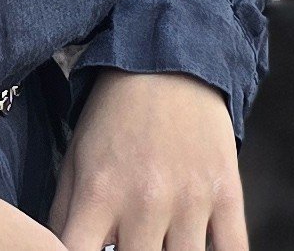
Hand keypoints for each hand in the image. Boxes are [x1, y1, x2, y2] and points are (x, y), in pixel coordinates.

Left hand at [48, 69, 246, 250]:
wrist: (168, 62)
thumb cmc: (116, 113)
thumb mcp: (78, 154)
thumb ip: (66, 212)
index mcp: (101, 191)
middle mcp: (145, 200)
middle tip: (129, 240)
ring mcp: (190, 200)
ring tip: (159, 240)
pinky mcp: (227, 195)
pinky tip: (200, 244)